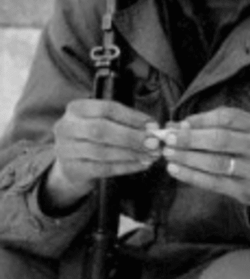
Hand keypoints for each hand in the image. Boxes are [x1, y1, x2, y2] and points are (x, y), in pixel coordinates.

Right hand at [45, 99, 159, 212]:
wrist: (70, 164)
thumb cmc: (94, 137)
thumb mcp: (105, 122)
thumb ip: (126, 122)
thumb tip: (153, 128)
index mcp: (77, 109)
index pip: (107, 109)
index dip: (132, 117)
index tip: (153, 125)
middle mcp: (66, 127)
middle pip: (102, 130)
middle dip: (132, 137)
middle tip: (154, 142)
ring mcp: (66, 150)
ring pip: (102, 152)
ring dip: (132, 153)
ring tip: (152, 154)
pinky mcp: (73, 170)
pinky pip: (103, 168)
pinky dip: (126, 167)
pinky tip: (141, 164)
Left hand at [160, 107, 249, 224]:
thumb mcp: (243, 133)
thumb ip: (212, 126)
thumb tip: (175, 125)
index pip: (227, 117)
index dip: (200, 120)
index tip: (179, 124)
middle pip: (221, 139)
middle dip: (190, 139)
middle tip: (168, 138)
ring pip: (216, 163)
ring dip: (187, 158)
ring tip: (168, 154)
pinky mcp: (247, 190)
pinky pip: (213, 183)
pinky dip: (191, 175)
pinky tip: (175, 170)